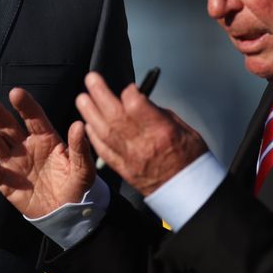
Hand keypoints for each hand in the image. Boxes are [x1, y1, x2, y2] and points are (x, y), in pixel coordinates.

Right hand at [0, 87, 96, 218]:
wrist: (66, 214)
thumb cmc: (77, 187)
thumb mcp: (84, 169)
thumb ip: (80, 148)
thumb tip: (78, 125)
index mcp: (45, 138)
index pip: (33, 117)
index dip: (25, 105)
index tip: (16, 93)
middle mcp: (26, 146)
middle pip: (9, 127)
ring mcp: (14, 163)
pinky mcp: (6, 183)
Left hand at [76, 71, 206, 195]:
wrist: (188, 192)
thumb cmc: (191, 159)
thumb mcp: (185, 130)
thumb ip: (159, 115)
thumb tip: (141, 101)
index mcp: (162, 132)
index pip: (136, 106)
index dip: (128, 92)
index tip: (127, 86)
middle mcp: (143, 144)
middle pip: (115, 116)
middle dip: (100, 95)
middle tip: (91, 80)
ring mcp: (130, 158)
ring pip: (104, 132)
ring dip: (90, 114)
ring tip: (82, 99)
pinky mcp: (124, 170)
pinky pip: (103, 151)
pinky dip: (93, 137)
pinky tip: (87, 125)